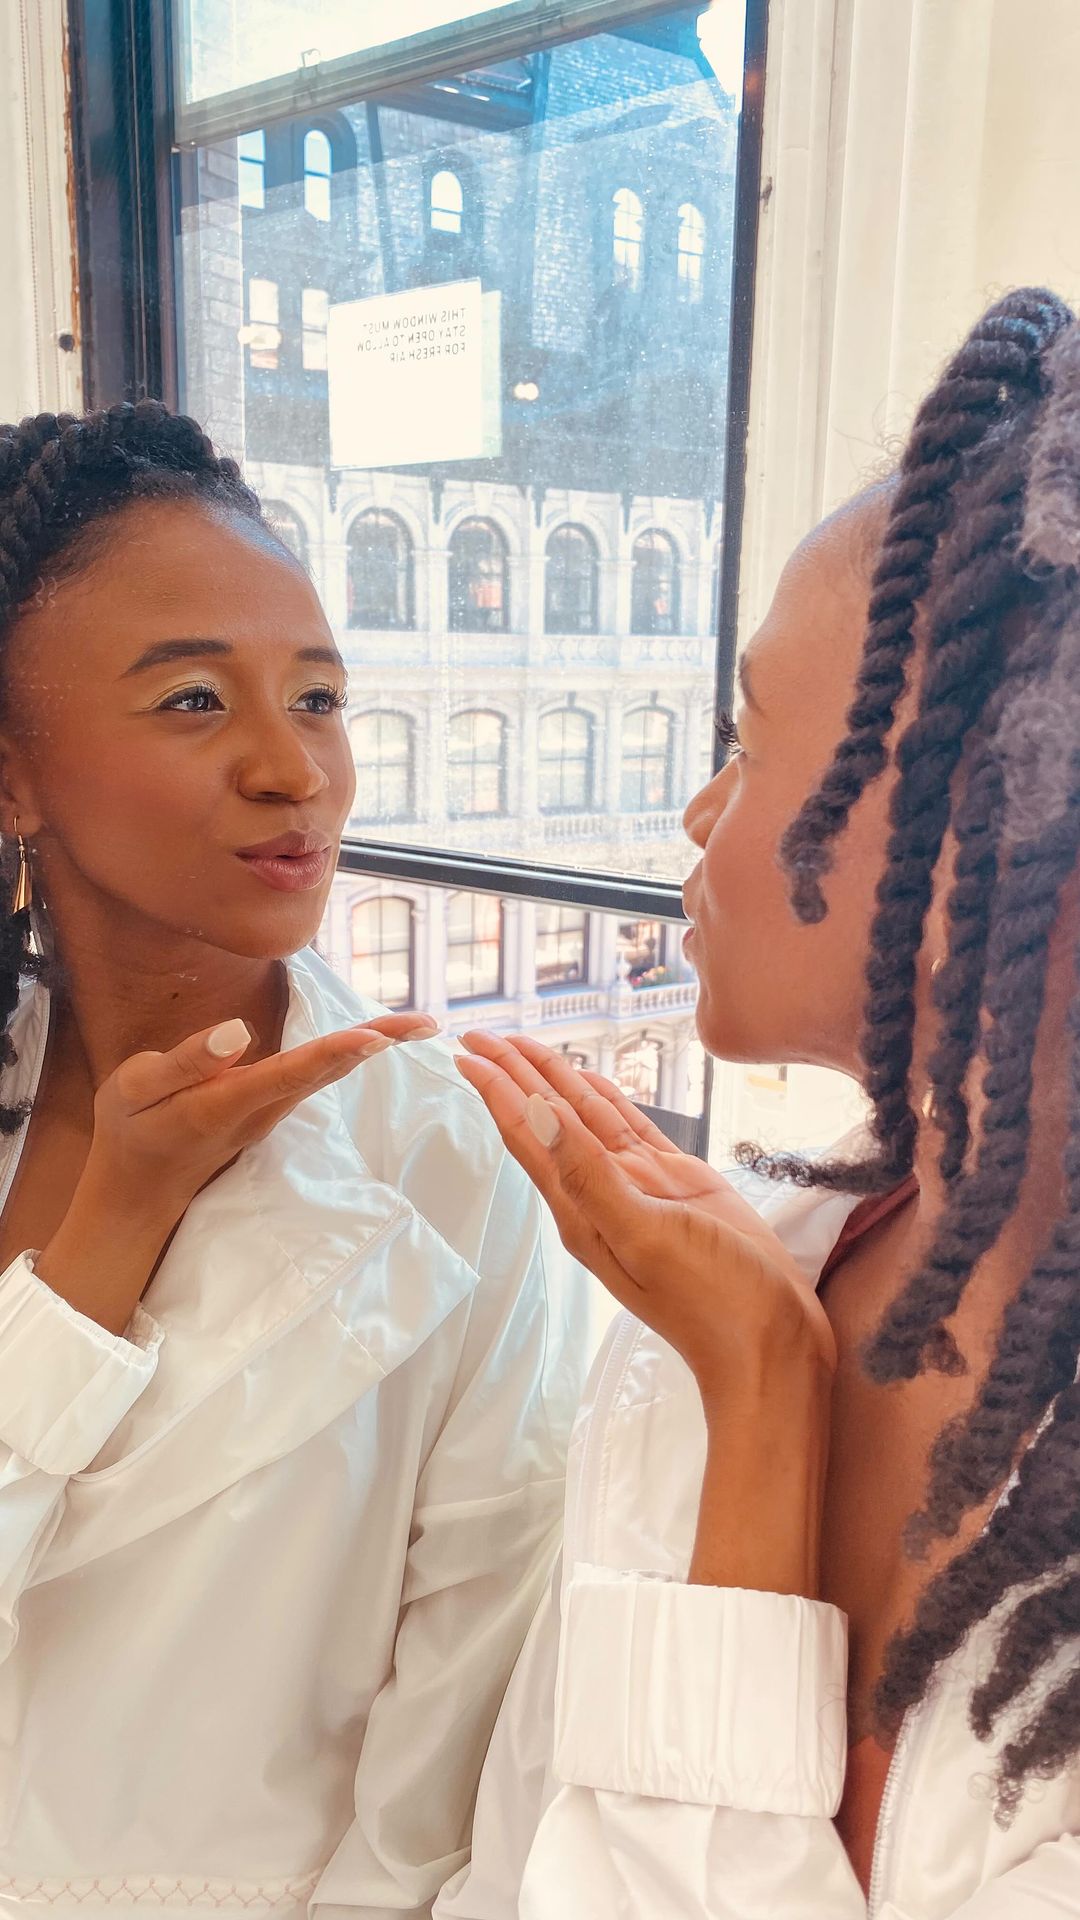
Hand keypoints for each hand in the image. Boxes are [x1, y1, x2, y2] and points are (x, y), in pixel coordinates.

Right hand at [37, 1010, 436, 1333]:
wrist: (137, 1192)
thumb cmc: (131, 1132)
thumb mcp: (133, 1091)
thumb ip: (186, 1062)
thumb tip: (237, 1032)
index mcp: (227, 1103)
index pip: (290, 1072)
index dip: (335, 1052)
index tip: (377, 1037)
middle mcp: (262, 1111)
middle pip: (327, 1071)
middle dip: (378, 1044)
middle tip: (430, 1023)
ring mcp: (271, 1113)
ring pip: (328, 1074)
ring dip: (373, 1048)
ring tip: (419, 1025)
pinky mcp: (271, 1109)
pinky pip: (317, 1076)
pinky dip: (349, 1055)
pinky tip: (375, 1039)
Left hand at [455, 1030, 834, 1397]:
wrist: (768, 1344)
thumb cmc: (708, 1301)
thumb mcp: (641, 1234)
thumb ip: (588, 1174)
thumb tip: (536, 1114)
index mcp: (582, 1210)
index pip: (528, 1136)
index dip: (497, 1091)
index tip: (466, 1051)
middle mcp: (604, 1195)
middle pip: (549, 1119)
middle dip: (516, 1074)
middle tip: (482, 1032)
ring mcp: (641, 1189)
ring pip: (588, 1119)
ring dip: (557, 1081)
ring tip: (526, 1045)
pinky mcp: (679, 1185)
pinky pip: (633, 1131)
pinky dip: (609, 1102)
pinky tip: (593, 1083)